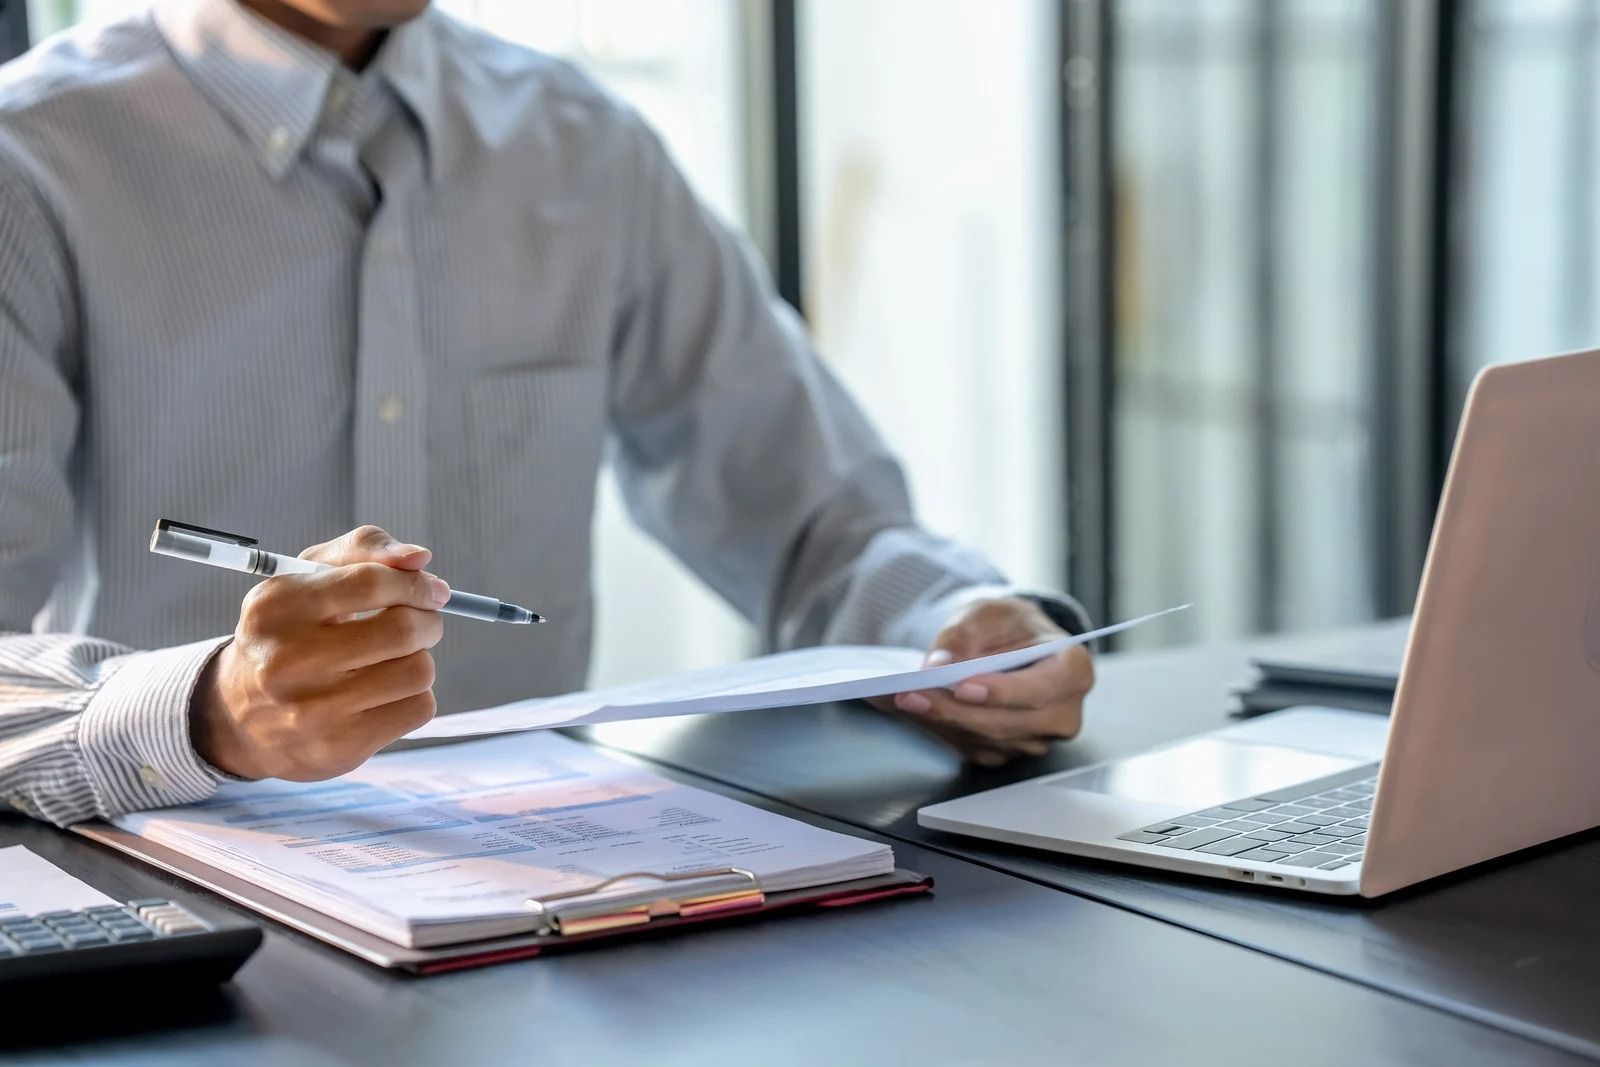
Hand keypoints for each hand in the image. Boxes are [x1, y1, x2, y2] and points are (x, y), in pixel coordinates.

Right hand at [190, 525, 448, 780]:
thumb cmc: (289, 632)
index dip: (416, 584)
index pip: (371, 583)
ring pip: (418, 671)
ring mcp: (313, 710)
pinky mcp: (339, 748)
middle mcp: (287, 660)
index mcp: (277, 607)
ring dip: (419, 660)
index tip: (433, 591)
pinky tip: (385, 693)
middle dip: (428, 621)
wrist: (240, 715)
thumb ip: (365, 551)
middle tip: (421, 624)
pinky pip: (419, 708)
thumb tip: (419, 558)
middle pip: (403, 630)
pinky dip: (415, 696)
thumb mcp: (309, 577)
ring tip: (393, 661)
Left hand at [877, 596, 1093, 766]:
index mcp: (1074, 670)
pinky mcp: (1010, 751)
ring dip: (944, 722)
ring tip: (907, 699)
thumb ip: (964, 634)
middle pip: (1010, 722)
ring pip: (988, 740)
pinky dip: (943, 730)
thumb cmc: (1008, 625)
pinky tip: (917, 711)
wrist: (1007, 642)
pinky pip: (974, 749)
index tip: (962, 687)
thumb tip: (938, 665)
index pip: (1043, 689)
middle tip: (913, 694)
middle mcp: (1063, 712)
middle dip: (957, 710)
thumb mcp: (989, 612)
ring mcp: (1038, 738)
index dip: (1003, 692)